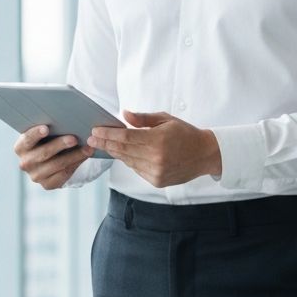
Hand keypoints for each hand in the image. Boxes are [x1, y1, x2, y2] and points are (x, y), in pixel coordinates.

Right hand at [14, 125, 92, 189]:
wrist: (48, 159)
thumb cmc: (46, 140)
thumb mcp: (42, 134)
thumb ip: (48, 128)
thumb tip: (66, 120)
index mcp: (20, 147)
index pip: (27, 140)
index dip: (36, 134)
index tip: (46, 128)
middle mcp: (25, 163)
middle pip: (44, 153)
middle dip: (60, 145)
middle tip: (74, 138)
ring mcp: (35, 176)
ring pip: (57, 165)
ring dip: (74, 156)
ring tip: (87, 148)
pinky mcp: (47, 184)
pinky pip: (64, 174)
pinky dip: (76, 164)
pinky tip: (84, 157)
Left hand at [87, 111, 221, 188]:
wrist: (205, 154)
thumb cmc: (185, 133)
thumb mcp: (166, 119)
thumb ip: (143, 119)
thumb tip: (124, 115)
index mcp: (158, 140)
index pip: (125, 137)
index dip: (108, 134)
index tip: (95, 131)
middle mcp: (156, 158)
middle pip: (123, 150)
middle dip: (105, 143)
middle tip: (91, 138)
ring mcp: (156, 171)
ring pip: (128, 161)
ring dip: (115, 152)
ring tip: (104, 144)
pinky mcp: (157, 180)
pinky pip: (136, 169)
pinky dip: (129, 160)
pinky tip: (123, 153)